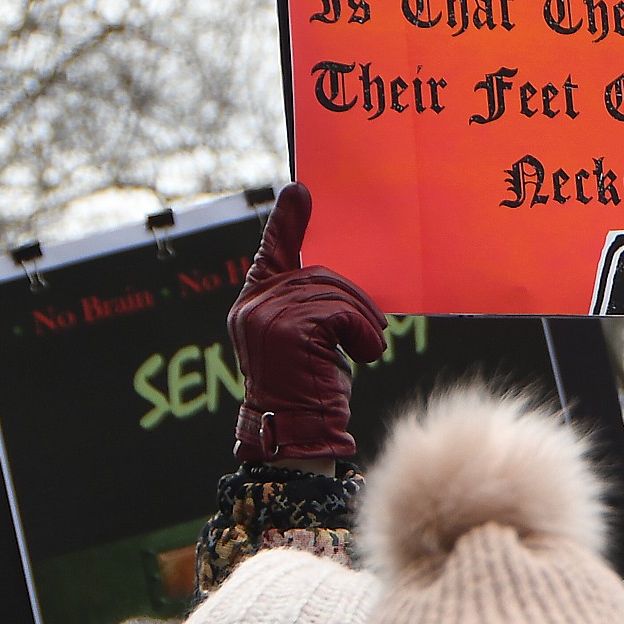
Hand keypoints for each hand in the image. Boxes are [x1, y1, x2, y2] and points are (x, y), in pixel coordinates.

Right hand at [228, 183, 387, 463]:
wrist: (299, 434)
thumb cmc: (311, 390)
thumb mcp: (308, 341)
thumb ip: (311, 307)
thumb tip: (337, 278)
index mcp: (253, 306)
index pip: (272, 254)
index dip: (287, 222)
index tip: (300, 190)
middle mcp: (252, 307)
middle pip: (319, 274)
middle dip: (353, 300)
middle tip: (370, 331)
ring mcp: (265, 317)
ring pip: (333, 293)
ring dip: (362, 320)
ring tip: (367, 348)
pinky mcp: (287, 329)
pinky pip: (340, 312)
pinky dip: (362, 331)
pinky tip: (365, 355)